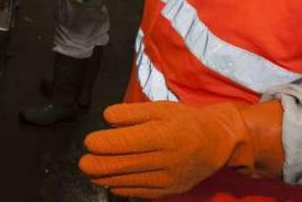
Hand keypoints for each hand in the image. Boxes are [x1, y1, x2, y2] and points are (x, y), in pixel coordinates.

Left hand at [79, 101, 283, 198]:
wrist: (217, 142)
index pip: (122, 143)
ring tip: (92, 171)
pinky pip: (138, 192)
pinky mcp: (169, 190)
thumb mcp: (158, 108)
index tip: (89, 142)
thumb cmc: (183, 120)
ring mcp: (166, 179)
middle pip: (120, 166)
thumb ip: (130, 113)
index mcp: (160, 135)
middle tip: (83, 163)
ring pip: (126, 182)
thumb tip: (105, 119)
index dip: (100, 144)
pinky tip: (111, 181)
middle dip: (95, 166)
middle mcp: (163, 160)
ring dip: (104, 178)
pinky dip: (121, 187)